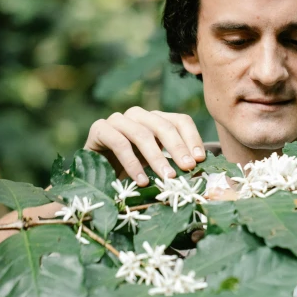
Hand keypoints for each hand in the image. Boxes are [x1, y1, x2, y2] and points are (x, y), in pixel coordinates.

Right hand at [84, 108, 205, 185]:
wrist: (95, 175)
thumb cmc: (131, 171)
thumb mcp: (156, 165)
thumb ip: (175, 163)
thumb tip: (201, 170)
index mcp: (156, 120)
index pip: (180, 120)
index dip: (192, 138)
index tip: (200, 160)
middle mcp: (138, 115)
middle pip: (163, 126)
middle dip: (178, 148)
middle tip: (188, 168)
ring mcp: (118, 119)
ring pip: (142, 134)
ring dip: (157, 158)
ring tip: (168, 178)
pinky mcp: (100, 128)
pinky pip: (120, 143)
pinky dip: (133, 164)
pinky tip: (142, 181)